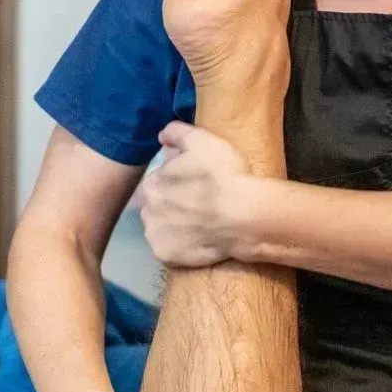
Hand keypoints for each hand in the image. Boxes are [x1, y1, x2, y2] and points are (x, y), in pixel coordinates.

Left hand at [139, 122, 251, 267]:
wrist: (244, 216)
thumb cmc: (224, 175)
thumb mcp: (202, 141)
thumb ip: (176, 133)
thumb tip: (161, 137)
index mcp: (151, 184)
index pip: (159, 182)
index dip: (177, 182)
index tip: (196, 185)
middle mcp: (146, 212)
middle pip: (157, 206)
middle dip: (172, 205)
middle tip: (199, 205)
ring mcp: (156, 237)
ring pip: (162, 229)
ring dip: (174, 226)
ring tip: (200, 225)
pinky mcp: (167, 258)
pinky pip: (171, 251)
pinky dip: (181, 247)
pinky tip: (199, 241)